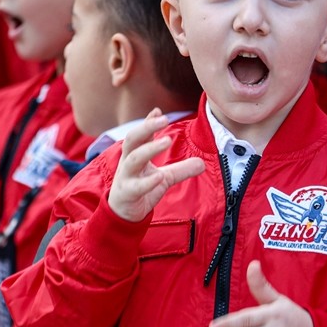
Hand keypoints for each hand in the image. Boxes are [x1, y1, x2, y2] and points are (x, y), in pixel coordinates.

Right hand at [107, 108, 203, 222]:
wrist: (124, 215)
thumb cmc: (141, 190)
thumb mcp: (164, 177)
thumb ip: (181, 169)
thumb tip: (202, 163)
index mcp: (135, 154)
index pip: (140, 134)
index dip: (148, 122)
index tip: (158, 111)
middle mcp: (128, 162)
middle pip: (132, 139)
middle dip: (146, 127)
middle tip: (163, 119)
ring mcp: (126, 177)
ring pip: (134, 159)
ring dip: (149, 148)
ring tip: (167, 140)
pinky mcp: (127, 194)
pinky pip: (136, 187)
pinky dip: (148, 182)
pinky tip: (159, 177)